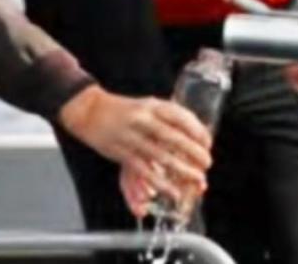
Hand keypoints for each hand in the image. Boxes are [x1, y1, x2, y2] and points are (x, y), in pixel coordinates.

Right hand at [59, 86, 211, 210]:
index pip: (180, 116)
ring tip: (197, 179)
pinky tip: (173, 191)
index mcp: (153, 105)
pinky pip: (145, 171)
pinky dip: (161, 183)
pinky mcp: (123, 153)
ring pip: (162, 157)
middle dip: (194, 152)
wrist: (89, 111)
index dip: (197, 130)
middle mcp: (144, 120)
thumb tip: (194, 132)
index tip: (207, 143)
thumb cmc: (124, 109)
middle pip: (174, 138)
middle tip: (207, 163)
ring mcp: (133, 137)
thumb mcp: (147, 105)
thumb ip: (166, 118)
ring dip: (182, 170)